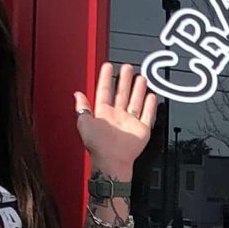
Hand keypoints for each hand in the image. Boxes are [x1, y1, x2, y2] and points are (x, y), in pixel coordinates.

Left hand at [75, 62, 157, 181]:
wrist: (112, 161)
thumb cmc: (97, 146)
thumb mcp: (84, 123)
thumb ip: (82, 107)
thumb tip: (77, 94)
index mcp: (103, 113)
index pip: (105, 91)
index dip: (106, 78)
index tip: (108, 66)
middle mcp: (117, 116)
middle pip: (122, 93)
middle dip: (124, 79)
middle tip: (127, 67)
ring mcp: (130, 122)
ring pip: (135, 101)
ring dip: (138, 89)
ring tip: (141, 77)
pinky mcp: (142, 129)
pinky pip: (147, 115)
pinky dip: (150, 105)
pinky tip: (151, 96)